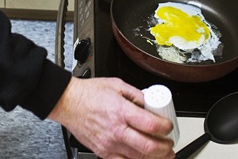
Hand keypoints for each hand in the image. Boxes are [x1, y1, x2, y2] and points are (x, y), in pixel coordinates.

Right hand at [48, 77, 174, 158]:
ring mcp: (109, 144)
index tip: (169, 126)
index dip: (166, 127)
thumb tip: (150, 102)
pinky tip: (142, 157)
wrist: (67, 103)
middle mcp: (116, 130)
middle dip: (165, 148)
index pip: (152, 125)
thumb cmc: (88, 94)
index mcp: (122, 111)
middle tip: (169, 144)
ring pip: (138, 158)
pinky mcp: (103, 152)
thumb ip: (136, 94)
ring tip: (162, 153)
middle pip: (149, 147)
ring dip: (154, 157)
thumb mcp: (117, 85)